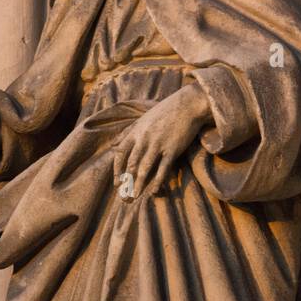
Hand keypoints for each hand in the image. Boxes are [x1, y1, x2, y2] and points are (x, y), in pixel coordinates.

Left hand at [112, 84, 212, 200]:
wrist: (188, 104)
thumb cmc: (165, 111)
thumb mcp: (143, 119)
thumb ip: (127, 132)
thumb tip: (112, 144)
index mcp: (136, 131)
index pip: (121, 153)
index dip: (117, 170)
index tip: (117, 183)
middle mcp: (144, 139)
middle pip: (131, 164)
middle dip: (126, 182)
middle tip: (124, 196)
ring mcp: (158, 144)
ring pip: (144, 168)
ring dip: (138, 184)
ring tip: (135, 197)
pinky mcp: (172, 149)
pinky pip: (163, 169)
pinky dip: (158, 181)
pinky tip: (155, 191)